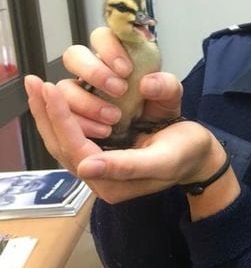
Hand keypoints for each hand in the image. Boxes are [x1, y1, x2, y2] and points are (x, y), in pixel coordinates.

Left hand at [24, 74, 228, 204]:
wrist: (200, 154)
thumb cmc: (186, 153)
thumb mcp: (162, 159)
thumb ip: (127, 165)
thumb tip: (85, 166)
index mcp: (112, 184)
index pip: (76, 150)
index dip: (62, 120)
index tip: (50, 90)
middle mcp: (99, 175)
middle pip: (60, 145)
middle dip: (46, 114)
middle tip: (34, 83)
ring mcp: (99, 162)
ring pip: (62, 139)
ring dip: (49, 113)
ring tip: (38, 87)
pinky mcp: (102, 148)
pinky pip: (73, 133)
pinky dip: (60, 114)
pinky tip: (51, 98)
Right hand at [57, 27, 181, 139]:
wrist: (154, 138)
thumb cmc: (159, 110)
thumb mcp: (170, 97)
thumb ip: (166, 86)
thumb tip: (147, 84)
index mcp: (116, 56)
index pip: (101, 37)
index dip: (109, 49)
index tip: (126, 69)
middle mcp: (93, 71)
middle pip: (73, 55)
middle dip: (93, 71)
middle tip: (119, 90)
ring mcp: (80, 93)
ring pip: (64, 87)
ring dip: (86, 102)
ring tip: (114, 117)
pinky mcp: (74, 116)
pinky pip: (63, 115)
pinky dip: (82, 123)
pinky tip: (104, 130)